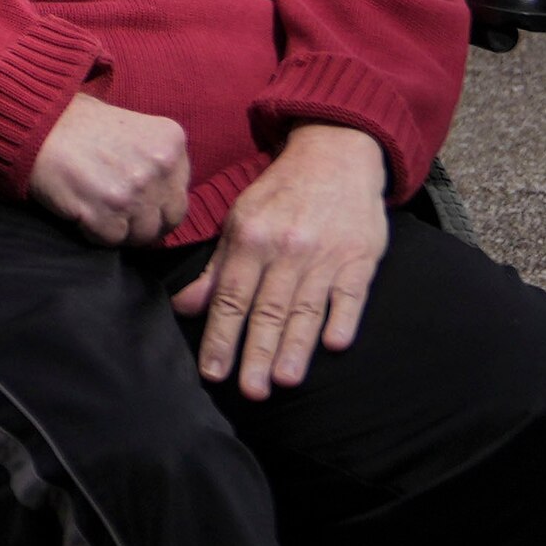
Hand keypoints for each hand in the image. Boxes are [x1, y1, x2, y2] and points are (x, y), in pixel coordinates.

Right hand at [27, 90, 193, 246]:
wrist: (36, 125)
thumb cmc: (78, 123)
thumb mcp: (133, 126)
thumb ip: (155, 158)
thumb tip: (164, 194)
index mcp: (171, 143)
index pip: (180, 195)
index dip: (157, 203)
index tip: (136, 199)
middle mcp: (159, 166)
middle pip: (167, 219)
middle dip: (145, 222)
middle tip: (119, 214)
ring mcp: (133, 192)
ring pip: (141, 235)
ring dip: (121, 230)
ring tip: (98, 210)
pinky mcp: (106, 213)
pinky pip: (112, 241)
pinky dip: (96, 233)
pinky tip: (83, 211)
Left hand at [175, 124, 391, 398]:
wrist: (336, 153)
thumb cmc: (282, 192)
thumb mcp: (240, 219)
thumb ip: (217, 268)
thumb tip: (185, 307)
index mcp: (252, 238)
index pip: (232, 298)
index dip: (221, 337)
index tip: (213, 372)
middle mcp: (286, 249)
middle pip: (268, 310)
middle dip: (256, 353)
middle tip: (248, 391)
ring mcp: (325, 254)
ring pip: (306, 308)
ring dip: (295, 346)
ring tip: (283, 380)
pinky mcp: (360, 257)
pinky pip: (351, 293)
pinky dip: (343, 318)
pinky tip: (334, 344)